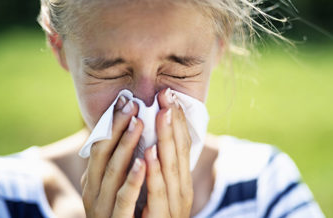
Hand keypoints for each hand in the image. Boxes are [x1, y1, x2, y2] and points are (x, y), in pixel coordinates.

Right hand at [80, 98, 145, 217]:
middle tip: (132, 104)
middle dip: (117, 128)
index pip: (99, 145)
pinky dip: (133, 179)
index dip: (111, 124)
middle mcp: (94, 191)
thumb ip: (115, 164)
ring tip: (138, 123)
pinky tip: (144, 161)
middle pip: (103, 154)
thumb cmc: (118, 212)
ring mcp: (102, 207)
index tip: (125, 101)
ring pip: (112, 172)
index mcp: (93, 180)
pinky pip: (124, 199)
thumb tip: (121, 135)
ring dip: (125, 146)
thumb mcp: (112, 186)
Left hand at [142, 88, 193, 217]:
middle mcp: (181, 190)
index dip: (177, 120)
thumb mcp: (158, 187)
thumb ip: (159, 167)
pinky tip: (150, 153)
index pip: (182, 145)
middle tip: (167, 95)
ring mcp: (174, 205)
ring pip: (171, 167)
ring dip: (167, 139)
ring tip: (161, 114)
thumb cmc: (151, 215)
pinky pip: (158, 193)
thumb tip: (152, 139)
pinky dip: (155, 172)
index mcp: (180, 180)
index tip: (170, 96)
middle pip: (179, 151)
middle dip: (173, 122)